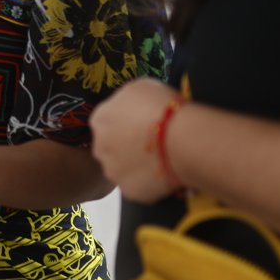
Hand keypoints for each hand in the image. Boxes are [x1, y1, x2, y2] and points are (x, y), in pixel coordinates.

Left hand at [89, 78, 182, 202]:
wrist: (180, 138)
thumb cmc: (161, 106)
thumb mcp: (141, 87)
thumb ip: (127, 100)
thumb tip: (130, 108)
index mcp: (100, 119)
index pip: (106, 121)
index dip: (125, 122)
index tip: (142, 123)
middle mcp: (99, 147)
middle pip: (110, 147)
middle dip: (125, 146)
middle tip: (150, 143)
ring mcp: (113, 172)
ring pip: (121, 169)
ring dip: (135, 165)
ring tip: (160, 159)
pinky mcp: (129, 191)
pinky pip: (138, 186)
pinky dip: (149, 182)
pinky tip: (164, 173)